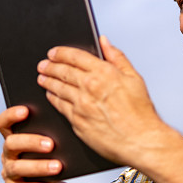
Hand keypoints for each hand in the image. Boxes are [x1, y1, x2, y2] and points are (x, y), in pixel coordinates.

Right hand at [0, 105, 68, 182]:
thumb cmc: (45, 163)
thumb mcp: (45, 149)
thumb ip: (48, 136)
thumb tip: (67, 126)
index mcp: (13, 139)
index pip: (3, 123)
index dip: (10, 115)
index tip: (26, 110)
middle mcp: (7, 155)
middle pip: (11, 143)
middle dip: (31, 142)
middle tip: (51, 144)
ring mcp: (9, 174)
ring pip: (19, 168)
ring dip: (40, 166)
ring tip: (59, 167)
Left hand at [36, 36, 171, 166]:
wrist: (140, 141)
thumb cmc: (140, 113)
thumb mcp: (134, 78)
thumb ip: (117, 57)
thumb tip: (104, 42)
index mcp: (104, 73)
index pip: (75, 56)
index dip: (61, 53)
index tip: (53, 52)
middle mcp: (89, 87)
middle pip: (62, 71)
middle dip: (50, 66)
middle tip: (43, 65)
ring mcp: (81, 105)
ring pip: (58, 88)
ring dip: (48, 81)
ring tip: (42, 77)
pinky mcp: (77, 121)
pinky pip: (60, 106)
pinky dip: (53, 98)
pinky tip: (50, 95)